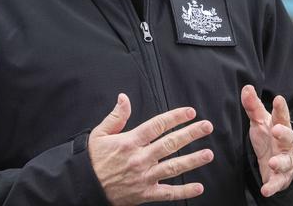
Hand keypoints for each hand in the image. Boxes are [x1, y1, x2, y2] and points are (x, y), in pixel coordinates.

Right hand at [88, 93, 213, 205]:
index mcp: (130, 142)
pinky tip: (198, 187)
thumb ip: (116, 116)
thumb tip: (124, 98)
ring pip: (173, 167)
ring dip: (193, 160)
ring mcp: (144, 177)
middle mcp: (140, 158)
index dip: (175, 117)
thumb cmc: (93, 160)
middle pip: (170, 143)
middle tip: (207, 127)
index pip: (158, 125)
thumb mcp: (100, 134)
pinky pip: (167, 193)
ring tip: (208, 154)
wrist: (84, 187)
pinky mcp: (145, 194)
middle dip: (191, 134)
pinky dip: (184, 191)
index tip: (190, 112)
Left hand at [241, 85, 292, 196]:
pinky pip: (278, 182)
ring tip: (272, 163)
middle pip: (288, 137)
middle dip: (283, 133)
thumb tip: (246, 87)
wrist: (278, 162)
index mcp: (280, 127)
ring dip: (279, 162)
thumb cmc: (269, 137)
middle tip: (277, 129)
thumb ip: (253, 106)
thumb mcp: (260, 121)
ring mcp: (285, 161)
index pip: (282, 116)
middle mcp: (285, 143)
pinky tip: (265, 190)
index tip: (278, 99)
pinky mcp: (281, 177)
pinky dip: (272, 186)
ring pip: (285, 162)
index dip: (281, 108)